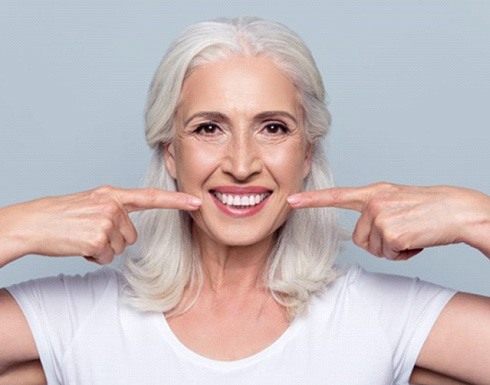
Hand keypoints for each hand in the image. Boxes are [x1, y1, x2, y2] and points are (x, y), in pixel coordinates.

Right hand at [0, 186, 200, 265]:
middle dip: (115, 240)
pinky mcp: (98, 238)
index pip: (151, 197)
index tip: (196, 202)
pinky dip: (94, 257)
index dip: (176, 201)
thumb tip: (130, 229)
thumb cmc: (62, 215)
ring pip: (121, 248)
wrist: (34, 223)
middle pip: (133, 235)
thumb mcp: (92, 202)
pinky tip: (79, 246)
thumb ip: (115, 208)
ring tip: (83, 237)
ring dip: (104, 249)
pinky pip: (107, 257)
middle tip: (90, 232)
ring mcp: (106, 221)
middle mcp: (112, 205)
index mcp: (112, 194)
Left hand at [288, 183, 489, 259]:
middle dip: (379, 243)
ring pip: (373, 249)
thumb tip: (361, 234)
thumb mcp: (397, 201)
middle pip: (358, 238)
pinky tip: (416, 240)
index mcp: (374, 192)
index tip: (291, 201)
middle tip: (402, 232)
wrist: (457, 210)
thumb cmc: (429, 208)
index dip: (312, 200)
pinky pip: (389, 254)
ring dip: (393, 248)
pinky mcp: (390, 232)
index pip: (337, 196)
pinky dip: (404, 254)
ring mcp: (380, 216)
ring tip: (411, 233)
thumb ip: (375, 210)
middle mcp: (374, 201)